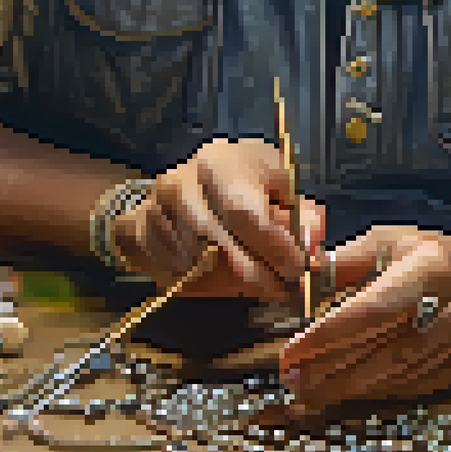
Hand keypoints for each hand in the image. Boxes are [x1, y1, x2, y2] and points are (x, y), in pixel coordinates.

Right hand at [112, 138, 325, 300]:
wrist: (182, 183)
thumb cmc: (241, 181)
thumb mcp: (278, 183)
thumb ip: (300, 211)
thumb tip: (312, 239)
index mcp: (219, 162)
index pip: (245, 213)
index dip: (274, 248)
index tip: (299, 269)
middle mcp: (180, 183)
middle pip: (219, 247)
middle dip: (259, 275)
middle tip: (284, 289)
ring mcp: (153, 211)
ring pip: (198, 268)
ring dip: (233, 284)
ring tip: (257, 282)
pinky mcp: (139, 235)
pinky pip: (174, 275)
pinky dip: (203, 284)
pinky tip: (220, 276)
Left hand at [278, 224, 450, 416]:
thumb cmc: (440, 256)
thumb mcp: (396, 242)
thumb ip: (348, 260)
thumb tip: (302, 278)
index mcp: (434, 267)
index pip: (375, 309)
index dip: (330, 334)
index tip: (292, 351)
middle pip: (389, 350)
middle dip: (334, 370)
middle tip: (292, 381)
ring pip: (405, 374)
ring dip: (353, 387)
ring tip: (311, 391)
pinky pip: (424, 384)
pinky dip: (384, 390)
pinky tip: (352, 392)